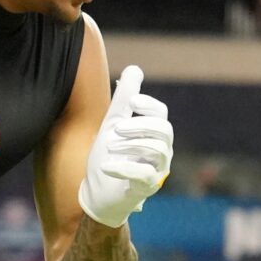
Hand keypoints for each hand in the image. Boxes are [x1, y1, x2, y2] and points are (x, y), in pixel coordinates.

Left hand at [78, 65, 173, 227]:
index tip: (132, 102)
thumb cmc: (109, 155)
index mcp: (153, 133)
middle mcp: (161, 150)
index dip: (149, 105)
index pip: (160, 113)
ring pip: (157, 151)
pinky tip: (106, 166)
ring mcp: (157, 170)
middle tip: (116, 128)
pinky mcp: (147, 188)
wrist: (96, 190)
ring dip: (131, 146)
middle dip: (140, 125)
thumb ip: (123, 100)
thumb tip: (134, 69)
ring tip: (109, 147)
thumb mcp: (112, 124)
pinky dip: (124, 168)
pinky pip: (144, 175)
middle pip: (164, 130)